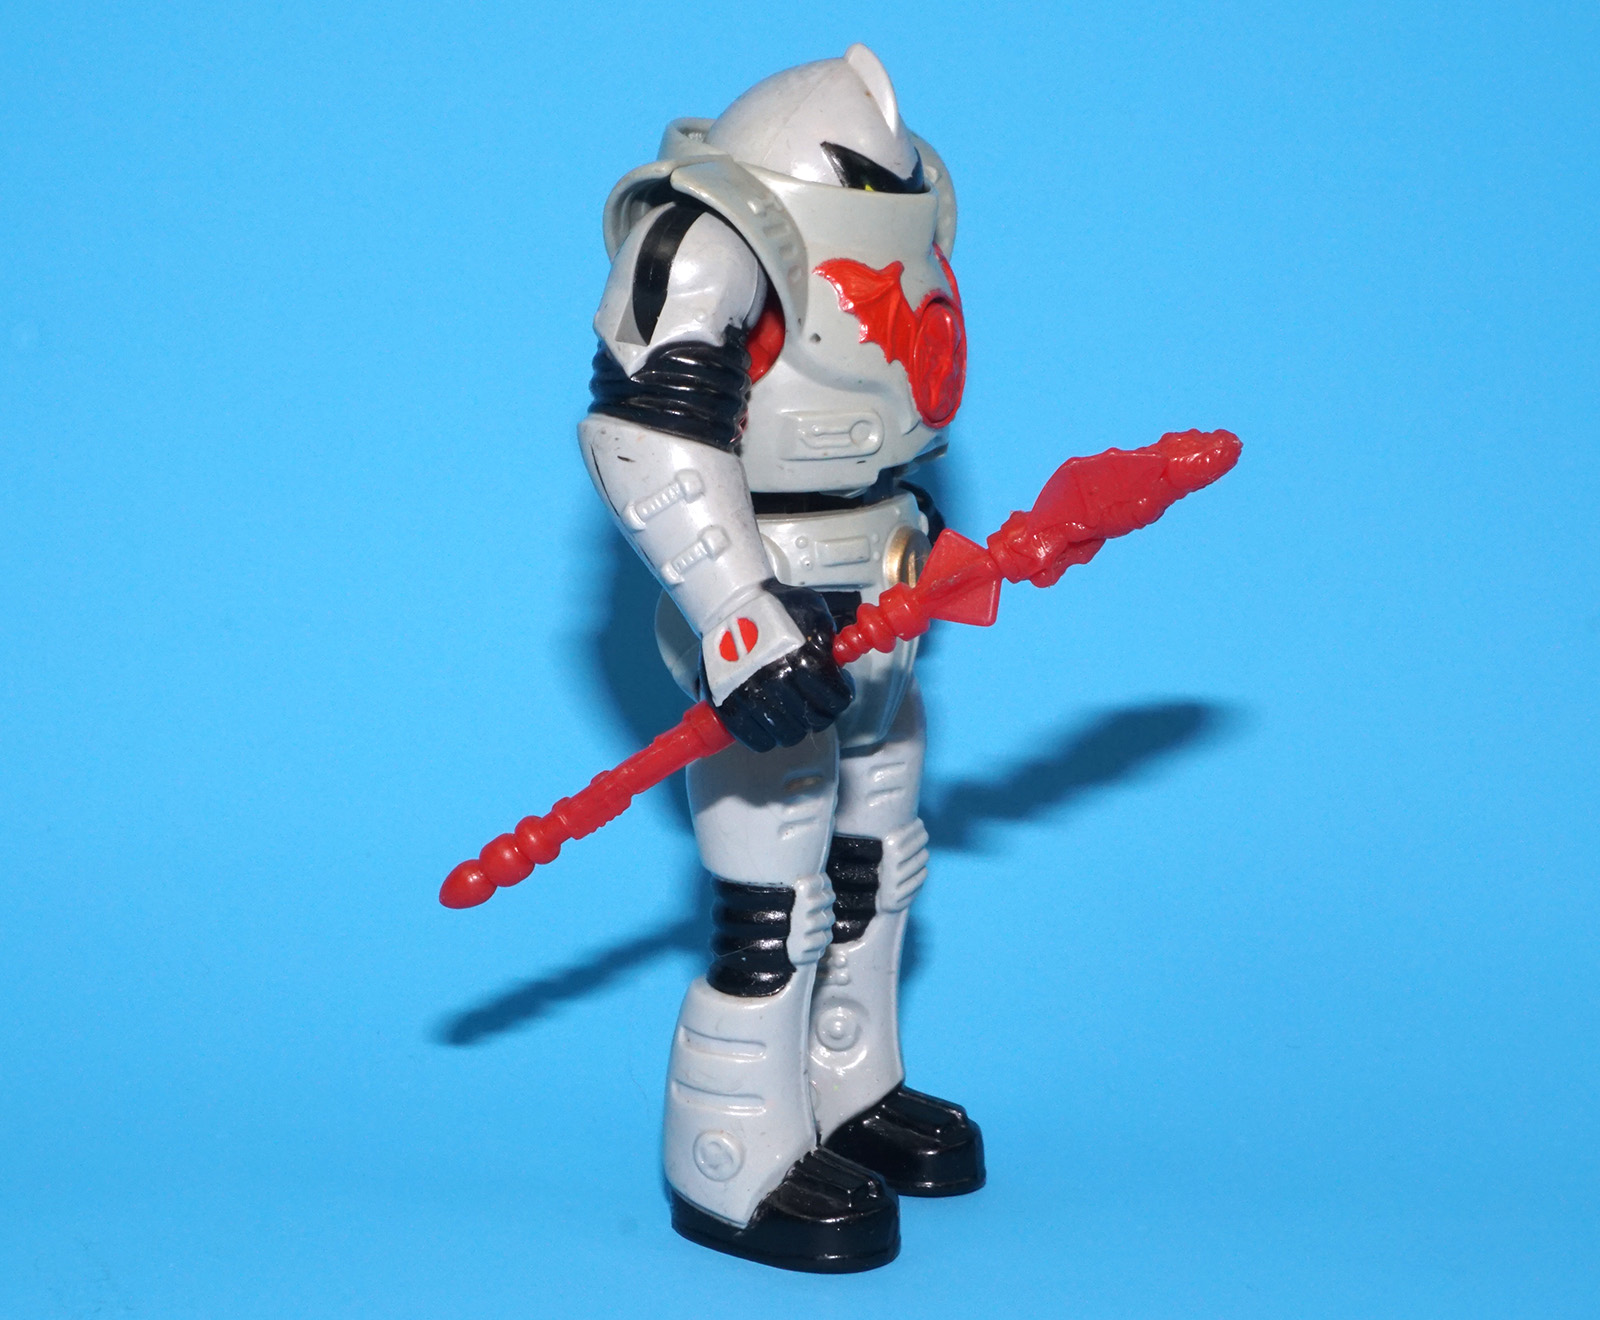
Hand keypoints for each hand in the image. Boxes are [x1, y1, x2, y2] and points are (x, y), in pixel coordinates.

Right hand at [703, 581, 853, 751]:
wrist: (730, 603)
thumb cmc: (774, 607)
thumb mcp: (814, 612)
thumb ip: (830, 638)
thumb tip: (842, 663)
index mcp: (801, 658)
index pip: (834, 699)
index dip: (840, 698)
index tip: (839, 694)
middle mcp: (775, 679)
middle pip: (811, 719)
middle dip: (819, 714)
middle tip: (816, 706)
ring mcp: (749, 694)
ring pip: (786, 734)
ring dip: (795, 728)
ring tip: (793, 717)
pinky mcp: (727, 706)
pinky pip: (755, 739)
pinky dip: (767, 738)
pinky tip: (771, 728)